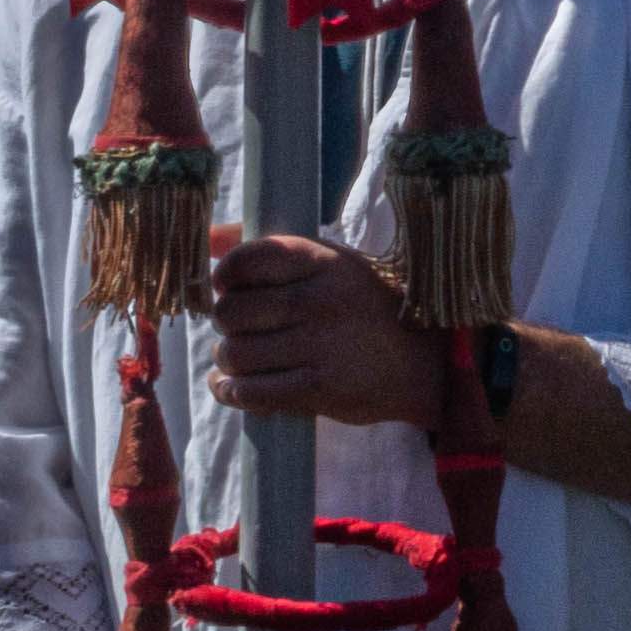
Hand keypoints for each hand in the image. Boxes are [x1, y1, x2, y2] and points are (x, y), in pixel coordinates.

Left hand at [202, 234, 446, 427]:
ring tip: (241, 358)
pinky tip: (234, 386)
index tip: (228, 286)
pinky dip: (231, 391)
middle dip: (226, 323)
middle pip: (233, 312)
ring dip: (228, 360)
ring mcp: (321, 346)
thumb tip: (208, 237)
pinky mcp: (320, 389)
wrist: (422, 362)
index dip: (226, 275)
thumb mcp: (331, 265)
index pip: (250, 260)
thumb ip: (271, 250)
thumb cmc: (362, 307)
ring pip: (235, 354)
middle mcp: (322, 300)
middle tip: (240, 327)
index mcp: (325, 262)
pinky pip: (250, 392)